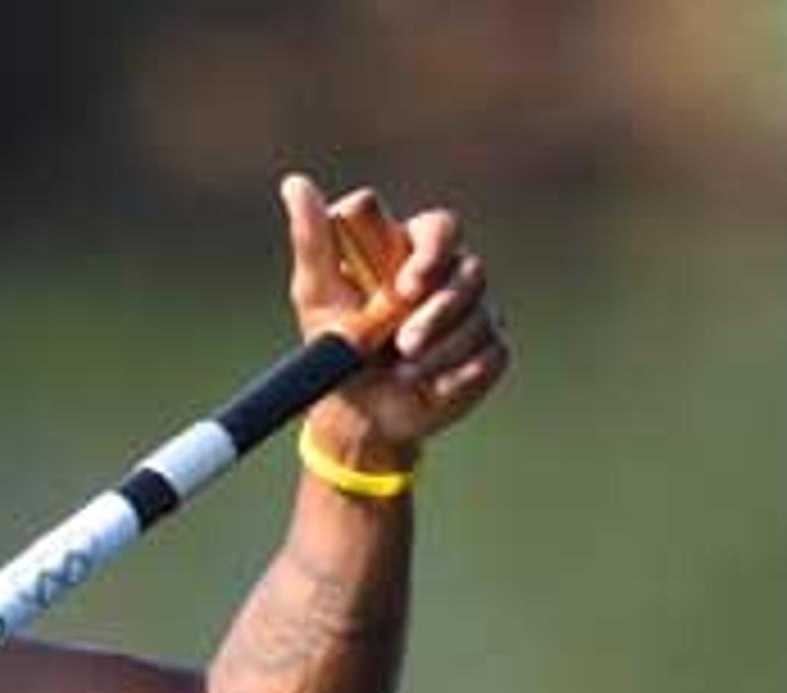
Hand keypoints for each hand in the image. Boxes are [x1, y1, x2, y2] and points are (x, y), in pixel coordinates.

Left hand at [280, 173, 508, 473]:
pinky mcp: (489, 350)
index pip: (439, 228)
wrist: (358, 412)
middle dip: (440, 309)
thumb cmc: (336, 345)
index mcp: (413, 249)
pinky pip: (491, 355)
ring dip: (442, 348)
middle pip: (470, 270)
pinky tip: (431, 388)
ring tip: (404, 374)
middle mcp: (450, 274)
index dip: (431, 251)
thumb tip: (295, 184)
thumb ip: (313, 242)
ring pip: (481, 316)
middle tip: (404, 343)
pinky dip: (458, 375)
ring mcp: (474, 311)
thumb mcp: (317, 294)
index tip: (406, 285)